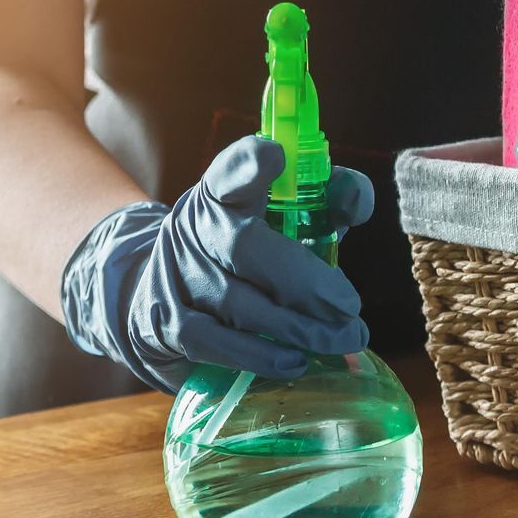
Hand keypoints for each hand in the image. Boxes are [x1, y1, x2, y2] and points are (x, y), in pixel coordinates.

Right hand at [60, 136, 373, 390]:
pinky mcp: (173, 326)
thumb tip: (356, 198)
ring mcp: (178, 279)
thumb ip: (326, 200)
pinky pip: (220, 345)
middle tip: (349, 306)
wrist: (161, 292)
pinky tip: (297, 362)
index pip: (230, 170)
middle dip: (303, 280)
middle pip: (244, 247)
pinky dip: (263, 356)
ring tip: (346, 338)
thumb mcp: (280, 217)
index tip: (276, 156)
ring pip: (240, 304)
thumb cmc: (246, 252)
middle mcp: (192, 230)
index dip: (249, 163)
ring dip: (300, 327)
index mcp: (220, 192)